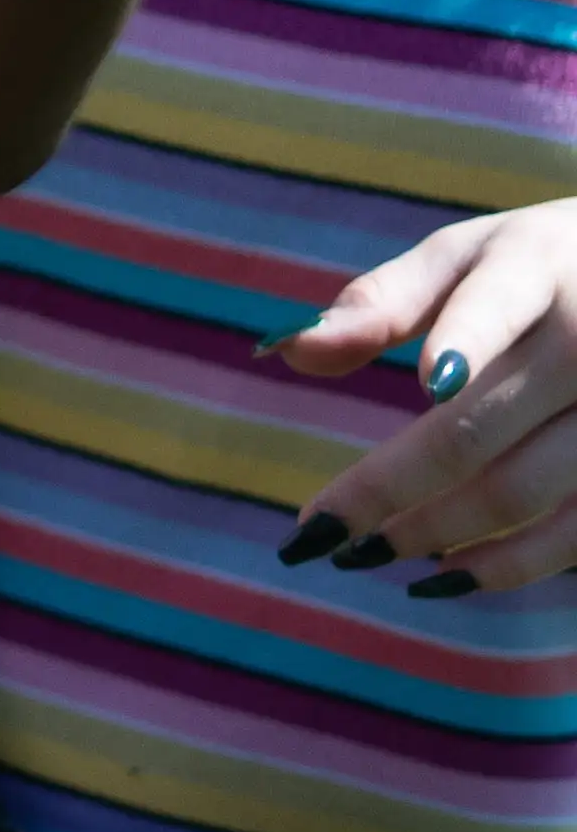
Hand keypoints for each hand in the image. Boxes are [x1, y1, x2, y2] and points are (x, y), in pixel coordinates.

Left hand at [275, 200, 576, 590]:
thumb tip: (284, 351)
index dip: (470, 340)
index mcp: (535, 268)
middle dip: (388, 486)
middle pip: (477, 428)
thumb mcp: (466, 256)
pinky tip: (440, 575)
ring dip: (433, 532)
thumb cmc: (535, 269)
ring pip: (520, 492)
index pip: (497, 305)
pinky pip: (573, 534)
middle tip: (314, 530)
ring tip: (358, 553)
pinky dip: (506, 565)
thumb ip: (380, 302)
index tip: (430, 380)